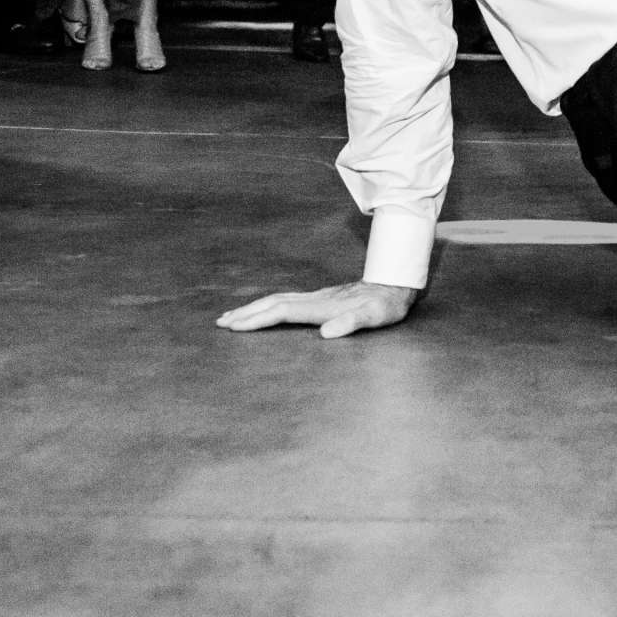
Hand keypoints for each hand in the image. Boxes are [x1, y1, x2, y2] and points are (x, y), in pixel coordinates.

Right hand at [216, 281, 417, 338]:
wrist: (395, 283)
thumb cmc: (386, 305)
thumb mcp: (375, 317)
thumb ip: (352, 323)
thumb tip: (327, 333)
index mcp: (322, 306)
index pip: (282, 312)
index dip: (258, 319)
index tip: (234, 327)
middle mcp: (315, 299)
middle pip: (273, 303)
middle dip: (246, 313)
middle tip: (221, 322)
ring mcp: (316, 297)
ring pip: (277, 300)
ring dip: (254, 308)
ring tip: (233, 316)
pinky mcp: (320, 298)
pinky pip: (286, 301)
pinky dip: (269, 306)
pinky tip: (266, 310)